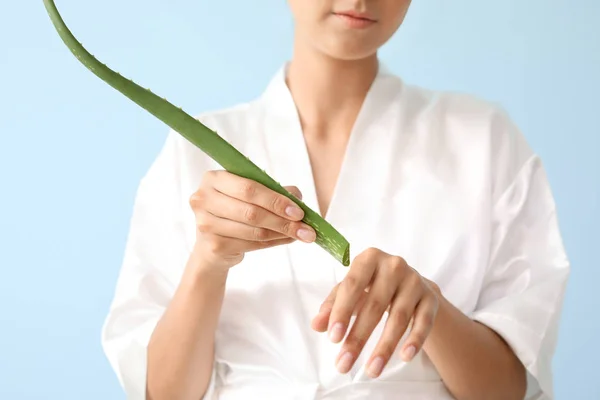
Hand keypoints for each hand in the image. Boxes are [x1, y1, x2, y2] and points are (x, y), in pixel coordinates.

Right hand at [189, 170, 315, 268]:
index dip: (276, 200)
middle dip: (283, 220)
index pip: (249, 188)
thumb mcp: (251, 195)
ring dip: (281, 233)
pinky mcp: (213, 245)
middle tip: (306, 228)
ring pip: (254, 230)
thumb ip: (273, 191)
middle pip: (251, 211)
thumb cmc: (235, 210)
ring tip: (300, 234)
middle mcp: (203, 199)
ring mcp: (205, 224)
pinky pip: (251, 244)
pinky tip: (286, 239)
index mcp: (213, 178)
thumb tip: (298, 197)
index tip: (299, 211)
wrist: (212, 244)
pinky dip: (273, 243)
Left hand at [311, 248, 439, 378]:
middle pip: (374, 305)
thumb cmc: (372, 285)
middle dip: (358, 338)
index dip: (341, 312)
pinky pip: (424, 321)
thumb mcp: (350, 291)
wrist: (409, 282)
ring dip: (384, 347)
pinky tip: (404, 357)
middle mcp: (394, 266)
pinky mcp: (431, 298)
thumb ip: (332, 306)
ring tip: (371, 370)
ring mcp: (415, 281)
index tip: (333, 339)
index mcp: (369, 258)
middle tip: (345, 363)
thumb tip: (316, 325)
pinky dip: (415, 340)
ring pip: (399, 317)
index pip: (352, 286)